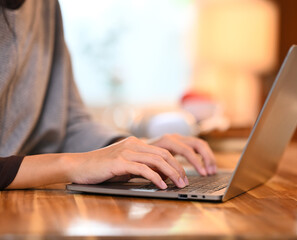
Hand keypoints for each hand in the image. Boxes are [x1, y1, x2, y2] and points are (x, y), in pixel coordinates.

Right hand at [68, 136, 187, 188]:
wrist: (78, 166)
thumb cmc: (101, 169)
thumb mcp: (125, 167)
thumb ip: (142, 168)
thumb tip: (161, 176)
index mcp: (136, 143)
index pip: (163, 152)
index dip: (175, 164)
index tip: (182, 176)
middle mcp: (133, 144)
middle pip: (164, 154)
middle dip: (177, 168)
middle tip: (184, 181)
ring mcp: (126, 151)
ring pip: (156, 160)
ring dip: (171, 173)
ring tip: (178, 184)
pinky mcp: (119, 162)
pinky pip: (143, 169)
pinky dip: (155, 178)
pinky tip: (162, 186)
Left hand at [147, 134, 216, 175]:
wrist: (135, 149)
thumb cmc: (141, 160)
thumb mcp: (148, 166)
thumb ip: (159, 172)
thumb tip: (169, 181)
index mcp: (167, 141)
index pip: (187, 150)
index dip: (196, 162)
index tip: (203, 174)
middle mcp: (174, 137)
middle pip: (197, 143)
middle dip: (206, 158)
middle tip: (210, 173)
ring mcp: (179, 138)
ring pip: (199, 143)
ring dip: (208, 157)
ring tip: (212, 171)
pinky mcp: (181, 142)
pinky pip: (197, 146)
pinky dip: (204, 156)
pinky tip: (207, 166)